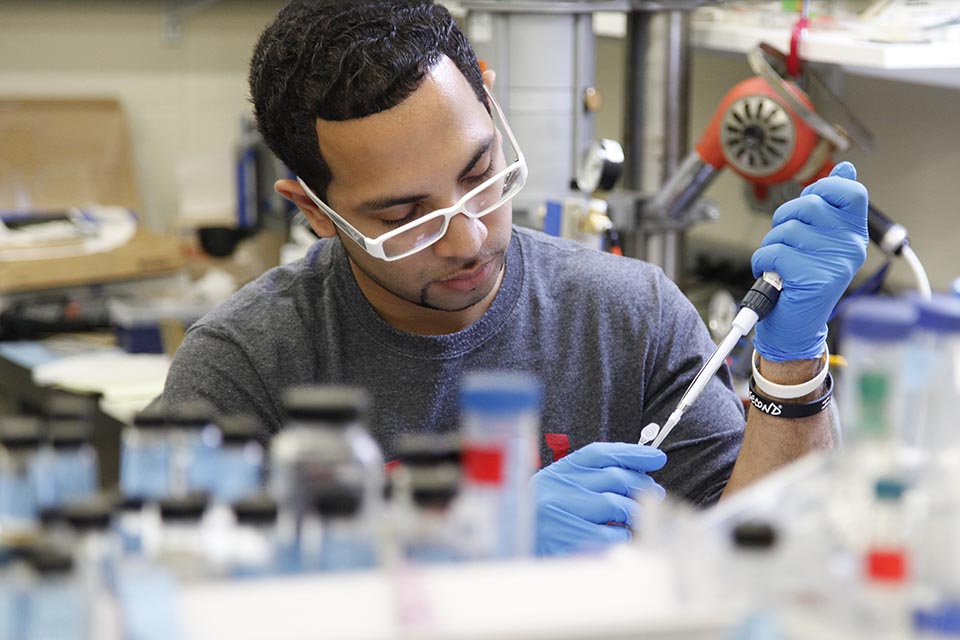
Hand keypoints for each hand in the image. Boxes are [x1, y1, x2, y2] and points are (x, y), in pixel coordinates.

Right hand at [530, 442, 666, 555]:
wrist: (518, 545)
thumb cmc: (547, 518)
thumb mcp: (563, 489)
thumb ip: (594, 477)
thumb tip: (639, 471)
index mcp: (559, 471)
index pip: (601, 453)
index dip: (633, 453)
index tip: (656, 458)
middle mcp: (559, 487)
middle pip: (615, 478)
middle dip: (642, 485)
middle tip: (656, 493)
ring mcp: (563, 513)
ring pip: (617, 506)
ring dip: (635, 512)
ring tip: (637, 517)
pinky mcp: (569, 539)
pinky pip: (612, 534)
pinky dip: (623, 535)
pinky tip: (620, 535)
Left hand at [752, 162, 868, 361]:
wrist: (794, 327)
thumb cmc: (802, 280)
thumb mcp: (821, 239)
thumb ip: (831, 206)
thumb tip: (846, 168)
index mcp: (854, 234)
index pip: (851, 192)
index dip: (824, 187)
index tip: (809, 201)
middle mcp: (850, 247)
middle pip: (809, 205)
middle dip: (785, 219)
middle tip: (785, 242)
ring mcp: (834, 263)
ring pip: (787, 230)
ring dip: (772, 245)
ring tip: (780, 264)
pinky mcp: (814, 279)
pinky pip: (775, 253)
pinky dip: (763, 263)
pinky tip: (773, 275)